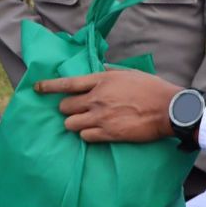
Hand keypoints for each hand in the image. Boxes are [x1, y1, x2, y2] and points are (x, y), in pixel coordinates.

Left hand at [35, 69, 180, 142]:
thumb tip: (100, 70)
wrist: (168, 109)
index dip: (49, 86)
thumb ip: (110, 72)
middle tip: (75, 111)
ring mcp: (101, 117)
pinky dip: (87, 135)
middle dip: (67, 109)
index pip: (67, 83)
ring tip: (85, 123)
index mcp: (101, 80)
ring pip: (71, 124)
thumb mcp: (129, 73)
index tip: (37, 88)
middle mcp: (97, 98)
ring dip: (75, 124)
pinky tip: (95, 132)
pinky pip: (85, 136)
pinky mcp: (108, 133)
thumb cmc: (151, 88)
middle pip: (65, 107)